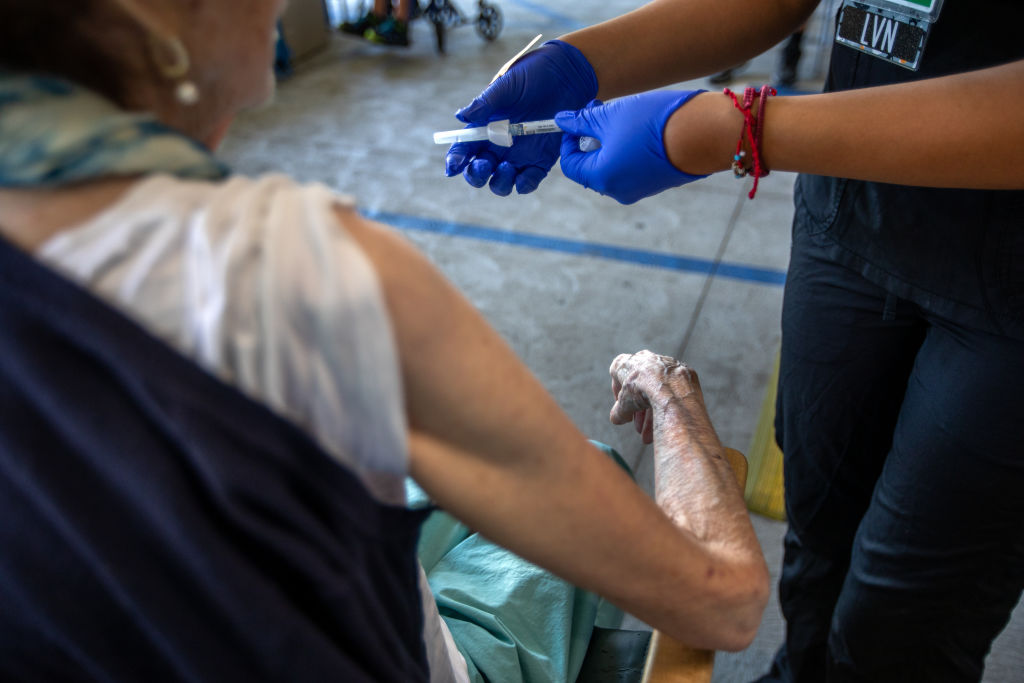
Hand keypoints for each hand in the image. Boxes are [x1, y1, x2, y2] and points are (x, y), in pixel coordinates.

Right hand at [444, 40, 597, 195]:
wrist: (568, 73)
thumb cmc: (534, 74)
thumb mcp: (507, 85)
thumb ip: (485, 102)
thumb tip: (460, 116)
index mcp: (485, 127)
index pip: (464, 149)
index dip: (456, 160)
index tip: (453, 167)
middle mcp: (499, 146)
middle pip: (479, 172)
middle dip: (476, 174)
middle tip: (483, 164)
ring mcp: (519, 156)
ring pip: (501, 183)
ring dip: (499, 182)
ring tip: (506, 167)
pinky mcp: (541, 161)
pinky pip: (528, 181)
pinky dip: (524, 185)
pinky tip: (523, 177)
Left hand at [556, 90, 706, 204]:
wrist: (704, 133)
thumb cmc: (652, 123)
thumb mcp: (610, 115)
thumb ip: (582, 121)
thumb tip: (562, 120)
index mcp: (601, 177)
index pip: (571, 164)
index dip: (569, 140)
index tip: (577, 118)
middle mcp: (618, 190)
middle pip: (591, 166)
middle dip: (591, 138)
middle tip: (599, 109)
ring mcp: (639, 189)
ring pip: (612, 166)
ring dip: (609, 142)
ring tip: (621, 115)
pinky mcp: (657, 183)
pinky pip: (632, 168)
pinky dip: (628, 150)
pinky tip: (640, 128)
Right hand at [610, 350, 701, 444]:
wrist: (669, 388)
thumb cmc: (642, 391)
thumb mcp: (624, 405)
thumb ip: (619, 411)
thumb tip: (617, 418)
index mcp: (628, 362)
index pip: (618, 374)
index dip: (618, 393)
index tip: (621, 407)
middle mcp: (647, 359)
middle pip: (641, 386)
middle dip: (639, 409)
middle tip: (638, 427)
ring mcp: (667, 365)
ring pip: (658, 391)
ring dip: (653, 414)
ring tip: (650, 434)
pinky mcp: (684, 374)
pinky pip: (673, 391)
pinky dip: (668, 407)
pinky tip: (665, 424)